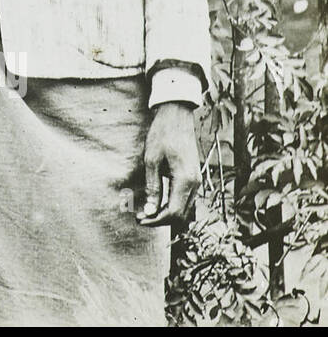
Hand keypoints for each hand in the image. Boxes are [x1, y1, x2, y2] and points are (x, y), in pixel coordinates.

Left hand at [137, 102, 200, 226]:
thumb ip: (152, 187)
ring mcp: (197, 181)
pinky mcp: (194, 177)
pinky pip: (185, 200)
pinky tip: (157, 202)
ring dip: (166, 214)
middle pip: (180, 215)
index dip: (156, 220)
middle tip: (140, 217)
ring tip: (146, 211)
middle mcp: (195, 184)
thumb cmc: (162, 135)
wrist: (177, 116)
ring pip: (184, 209)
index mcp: (185, 180)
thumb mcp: (151, 160)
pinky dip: (172, 205)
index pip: (173, 212)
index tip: (139, 219)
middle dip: (160, 220)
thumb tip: (149, 210)